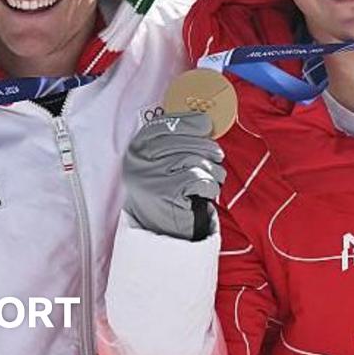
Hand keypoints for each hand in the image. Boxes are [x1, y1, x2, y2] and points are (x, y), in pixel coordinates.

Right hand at [122, 112, 226, 240]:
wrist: (164, 233)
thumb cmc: (170, 193)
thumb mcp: (164, 164)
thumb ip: (176, 142)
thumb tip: (205, 121)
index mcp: (135, 150)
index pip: (163, 125)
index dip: (188, 122)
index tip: (206, 124)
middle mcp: (137, 162)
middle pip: (183, 141)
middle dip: (208, 148)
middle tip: (218, 157)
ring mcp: (149, 177)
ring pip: (194, 160)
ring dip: (212, 170)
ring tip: (214, 179)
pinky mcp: (164, 193)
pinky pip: (199, 178)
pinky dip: (210, 186)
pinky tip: (206, 194)